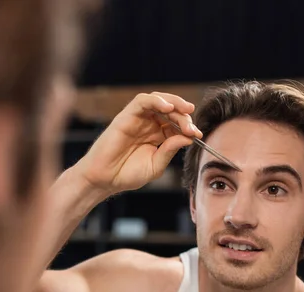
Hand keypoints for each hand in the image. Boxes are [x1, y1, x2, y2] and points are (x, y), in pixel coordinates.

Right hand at [75, 92, 202, 196]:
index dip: (188, 127)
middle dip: (184, 116)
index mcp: (157, 136)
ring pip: (158, 101)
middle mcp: (148, 124)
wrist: (105, 179)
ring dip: (174, 103)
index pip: (176, 124)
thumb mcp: (156, 165)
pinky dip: (156, 100)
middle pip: (171, 111)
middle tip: (192, 127)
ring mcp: (137, 119)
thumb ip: (170, 150)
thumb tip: (188, 137)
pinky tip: (168, 107)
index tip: (198, 135)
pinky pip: (142, 101)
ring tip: (185, 111)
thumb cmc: (127, 174)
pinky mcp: (126, 116)